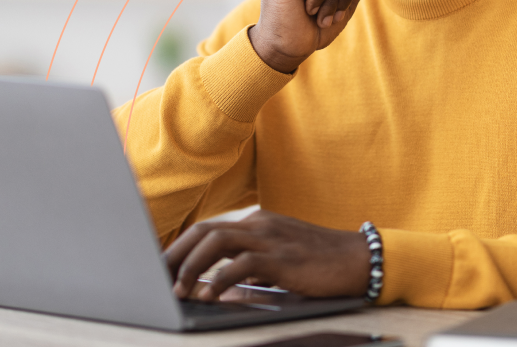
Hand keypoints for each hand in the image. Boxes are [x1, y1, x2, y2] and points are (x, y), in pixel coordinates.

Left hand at [165, 210, 370, 300]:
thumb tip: (218, 288)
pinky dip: (221, 279)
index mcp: (256, 222)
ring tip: (178, 289)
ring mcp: (270, 237)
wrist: (360, 259)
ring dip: (191, 266)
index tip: (161, 265)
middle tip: (156, 277)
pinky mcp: (282, 257)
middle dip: (175, 254)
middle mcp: (259, 224)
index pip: (208, 229)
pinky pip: (242, 264)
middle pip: (204, 231)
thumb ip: (249, 269)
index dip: (180, 246)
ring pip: (216, 242)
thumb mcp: (279, 261)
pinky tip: (210, 295)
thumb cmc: (320, 263)